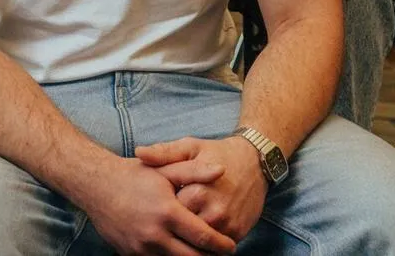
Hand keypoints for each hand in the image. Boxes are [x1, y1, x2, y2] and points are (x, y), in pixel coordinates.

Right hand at [77, 157, 236, 254]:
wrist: (96, 186)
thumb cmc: (134, 175)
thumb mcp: (165, 169)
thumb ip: (194, 171)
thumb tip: (221, 170)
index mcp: (167, 213)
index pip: (203, 237)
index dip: (221, 245)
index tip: (231, 246)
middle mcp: (155, 235)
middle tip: (221, 254)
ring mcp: (141, 248)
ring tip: (202, 253)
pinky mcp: (131, 255)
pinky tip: (180, 250)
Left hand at [136, 136, 267, 243]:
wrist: (255, 161)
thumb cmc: (217, 152)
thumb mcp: (190, 147)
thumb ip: (164, 153)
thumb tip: (139, 152)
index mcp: (197, 192)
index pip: (170, 214)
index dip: (161, 211)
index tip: (156, 207)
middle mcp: (214, 212)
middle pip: (184, 232)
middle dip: (174, 228)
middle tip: (166, 222)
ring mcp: (228, 225)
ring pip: (200, 243)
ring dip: (189, 238)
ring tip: (179, 229)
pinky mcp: (238, 232)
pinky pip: (216, 246)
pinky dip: (206, 243)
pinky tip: (196, 234)